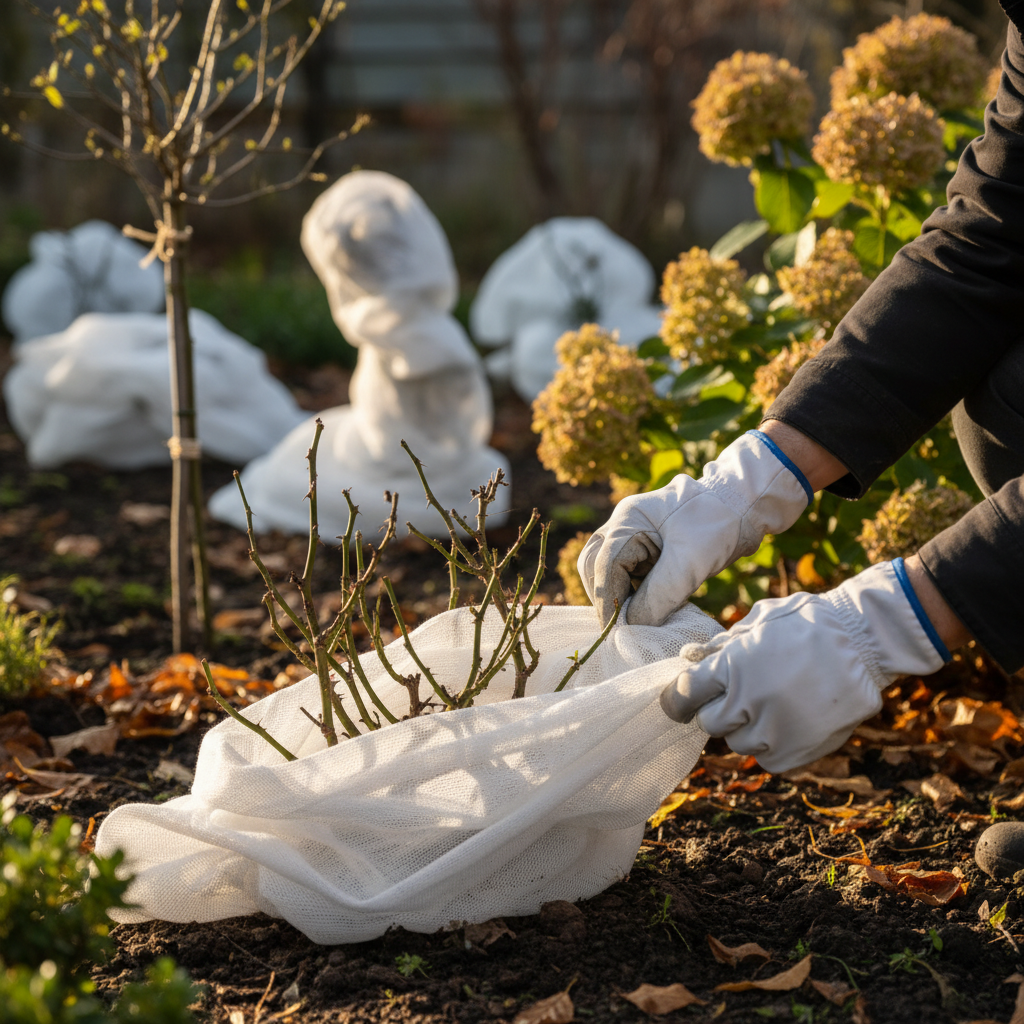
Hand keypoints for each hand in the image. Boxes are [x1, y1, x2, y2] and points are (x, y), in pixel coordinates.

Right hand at [578, 431, 811, 625]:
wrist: (746, 506)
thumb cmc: (718, 525)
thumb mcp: (690, 563)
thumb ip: (658, 596)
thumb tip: (632, 626)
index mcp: (628, 518)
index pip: (604, 564)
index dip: (608, 600)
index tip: (616, 631)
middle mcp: (623, 524)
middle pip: (595, 566)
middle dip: (606, 597)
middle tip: (620, 628)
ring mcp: (634, 534)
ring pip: (609, 570)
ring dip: (619, 596)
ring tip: (636, 620)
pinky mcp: (647, 547)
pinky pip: (628, 573)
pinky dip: (633, 592)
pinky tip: (649, 607)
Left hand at [660, 560, 949, 772]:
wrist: (865, 643)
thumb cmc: (808, 623)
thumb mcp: (759, 620)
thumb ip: (722, 643)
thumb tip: (690, 657)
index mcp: (731, 667)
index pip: (684, 695)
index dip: (677, 698)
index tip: (680, 700)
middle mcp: (746, 702)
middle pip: (708, 723)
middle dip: (717, 710)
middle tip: (737, 697)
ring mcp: (772, 731)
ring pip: (738, 744)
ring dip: (746, 729)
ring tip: (772, 705)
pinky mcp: (795, 753)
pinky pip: (767, 760)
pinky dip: (772, 745)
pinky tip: (789, 722)